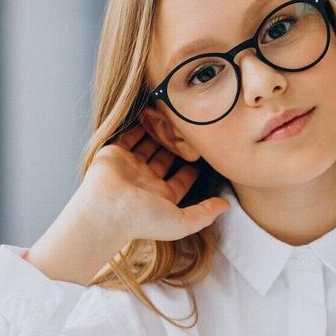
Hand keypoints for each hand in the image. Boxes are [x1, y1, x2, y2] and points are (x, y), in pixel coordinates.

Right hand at [24, 123, 229, 284]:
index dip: (191, 169)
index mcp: (161, 197)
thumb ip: (206, 213)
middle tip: (189, 130)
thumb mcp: (183, 222)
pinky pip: (129, 135)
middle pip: (164, 159)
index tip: (203, 154)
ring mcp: (130, 166)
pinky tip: (152, 113)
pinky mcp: (115, 153)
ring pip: (148, 145)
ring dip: (159, 134)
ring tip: (173, 118)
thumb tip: (227, 206)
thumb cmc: (144, 219)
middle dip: (176, 146)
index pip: (180, 181)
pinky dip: (139, 124)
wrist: (108, 211)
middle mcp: (146, 181)